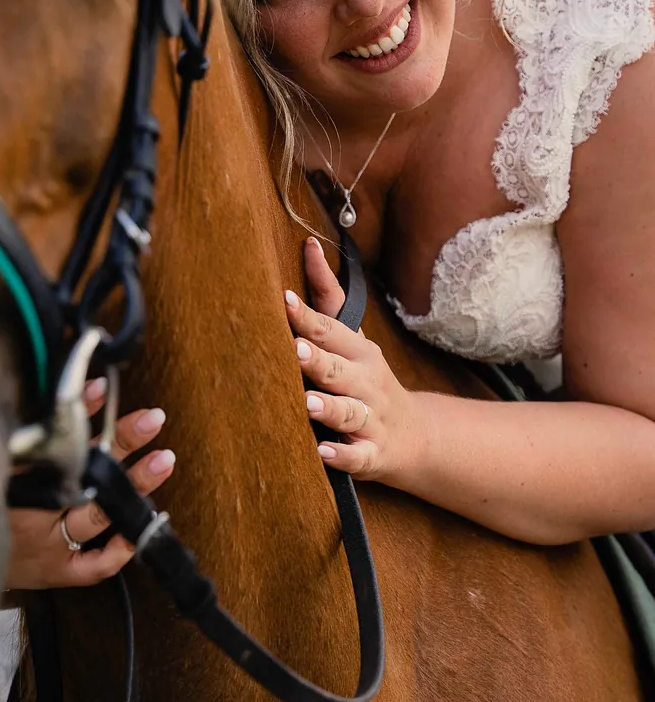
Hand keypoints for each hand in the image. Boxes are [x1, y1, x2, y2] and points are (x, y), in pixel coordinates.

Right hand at [5, 379, 174, 588]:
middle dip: (121, 444)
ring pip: (99, 516)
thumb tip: (64, 391)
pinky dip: (121, 548)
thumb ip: (25, 432)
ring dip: (134, 486)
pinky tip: (147, 521)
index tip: (102, 388)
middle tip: (151, 419)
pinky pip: (95, 567)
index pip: (55, 444)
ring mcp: (50, 547)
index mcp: (17, 483)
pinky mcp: (58, 573)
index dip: (81, 415)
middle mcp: (36, 515)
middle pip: (85, 475)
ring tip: (163, 459)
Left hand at [286, 237, 424, 481]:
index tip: (285, 301)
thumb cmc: (367, 379)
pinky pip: (358, 457)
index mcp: (358, 352)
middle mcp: (366, 383)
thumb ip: (326, 297)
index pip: (331, 330)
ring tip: (307, 403)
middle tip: (296, 350)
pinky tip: (325, 453)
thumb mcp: (352, 339)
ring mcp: (372, 420)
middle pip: (340, 370)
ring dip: (329, 408)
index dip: (308, 317)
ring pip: (349, 413)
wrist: (415, 436)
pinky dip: (343, 456)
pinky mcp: (373, 455)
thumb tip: (308, 244)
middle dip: (319, 361)